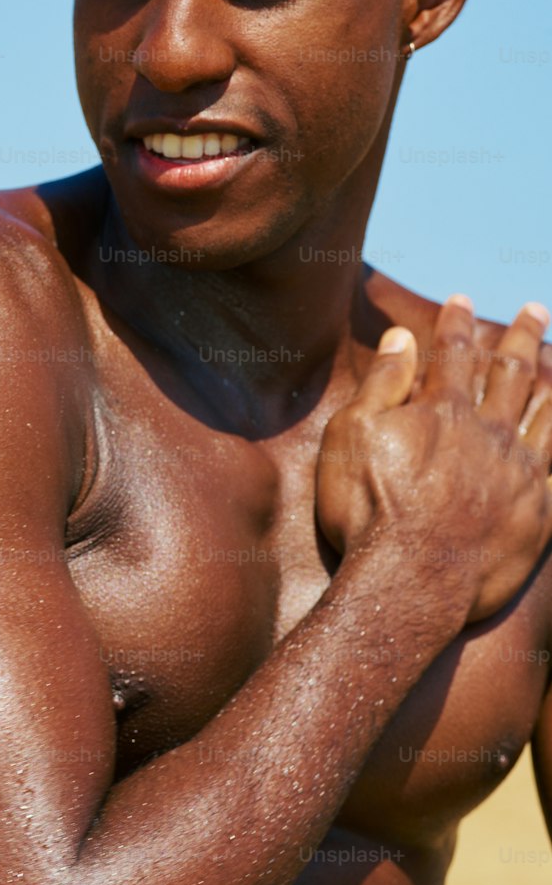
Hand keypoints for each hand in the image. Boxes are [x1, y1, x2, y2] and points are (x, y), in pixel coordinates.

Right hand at [316, 295, 551, 624]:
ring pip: (549, 413)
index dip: (456, 323)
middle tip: (536, 311)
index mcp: (442, 412)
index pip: (452, 353)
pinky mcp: (540, 514)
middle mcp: (490, 434)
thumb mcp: (352, 438)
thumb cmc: (366, 512)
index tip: (462, 299)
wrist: (407, 584)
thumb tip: (403, 338)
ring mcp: (520, 474)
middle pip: (512, 373)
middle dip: (523, 338)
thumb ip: (382, 386)